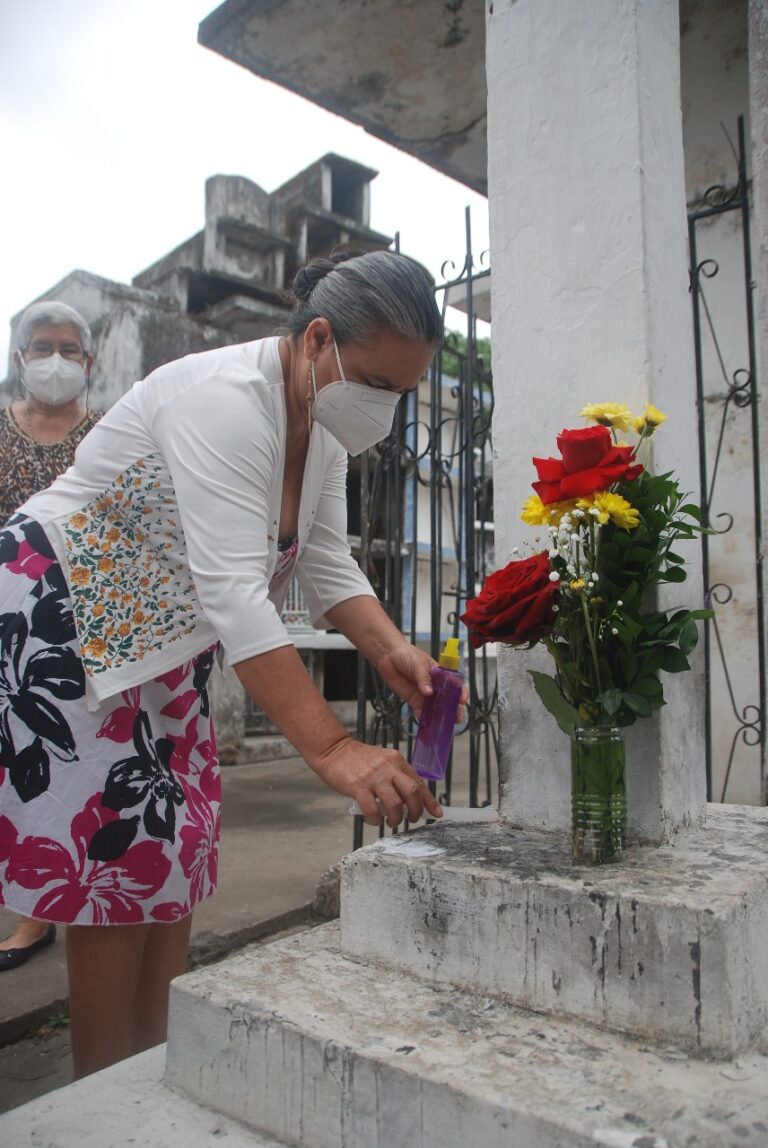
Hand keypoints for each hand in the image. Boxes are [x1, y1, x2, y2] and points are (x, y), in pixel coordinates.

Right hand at [313, 736, 443, 826]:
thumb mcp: (382, 762)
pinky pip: (372, 809)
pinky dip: (375, 819)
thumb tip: (408, 802)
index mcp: (397, 760)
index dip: (429, 800)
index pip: (418, 782)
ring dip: (396, 818)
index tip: (436, 813)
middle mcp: (388, 767)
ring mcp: (373, 777)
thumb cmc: (357, 760)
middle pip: (412, 792)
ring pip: (395, 804)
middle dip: (415, 811)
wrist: (333, 750)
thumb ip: (395, 777)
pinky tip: (374, 819)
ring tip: (391, 821)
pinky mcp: (358, 786)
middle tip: (411, 819)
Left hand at [377, 643, 467, 720]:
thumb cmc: (407, 655)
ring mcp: (425, 694)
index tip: (462, 700)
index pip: (455, 684)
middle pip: (448, 700)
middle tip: (457, 718)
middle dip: (454, 710)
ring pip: (436, 708)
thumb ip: (424, 678)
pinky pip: (421, 712)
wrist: (389, 656)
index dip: (460, 692)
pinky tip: (428, 725)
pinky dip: (424, 719)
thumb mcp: (418, 663)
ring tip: (444, 725)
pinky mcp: (414, 700)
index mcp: (441, 674)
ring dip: (441, 717)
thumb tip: (428, 692)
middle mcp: (435, 686)